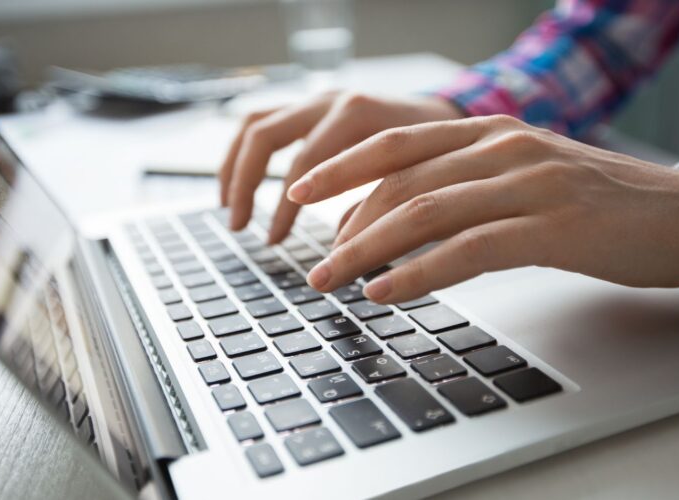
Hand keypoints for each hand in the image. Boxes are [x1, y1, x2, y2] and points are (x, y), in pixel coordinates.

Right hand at [219, 92, 462, 242]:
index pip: (304, 162)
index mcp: (357, 115)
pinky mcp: (310, 107)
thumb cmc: (437, 156)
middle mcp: (330, 100)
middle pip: (265, 135)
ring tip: (230, 208)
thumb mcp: (415, 180)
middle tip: (239, 226)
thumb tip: (339, 252)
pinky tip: (241, 185)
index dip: (284, 207)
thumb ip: (377, 207)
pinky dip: (245, 155)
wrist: (448, 119)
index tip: (275, 241)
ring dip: (235, 167)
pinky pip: (263, 122)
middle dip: (246, 183)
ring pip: (255, 124)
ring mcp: (317, 100)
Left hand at [286, 115, 678, 302]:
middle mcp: (502, 146)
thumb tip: (397, 220)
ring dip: (367, 251)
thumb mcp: (521, 176)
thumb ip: (464, 185)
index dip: (342, 167)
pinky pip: (466, 250)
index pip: (396, 141)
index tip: (300, 193)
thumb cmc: (594, 201)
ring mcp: (528, 183)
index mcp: (490, 130)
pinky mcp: (551, 227)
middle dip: (344, 224)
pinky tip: (386, 292)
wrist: (678, 214)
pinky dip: (418, 273)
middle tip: (313, 262)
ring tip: (332, 281)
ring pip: (424, 212)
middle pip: (400, 180)